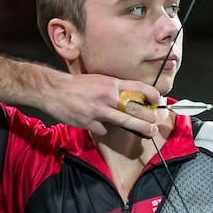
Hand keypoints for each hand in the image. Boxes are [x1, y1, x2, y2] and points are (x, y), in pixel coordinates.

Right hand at [41, 75, 161, 137]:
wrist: (54, 90)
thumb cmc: (78, 85)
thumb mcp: (100, 80)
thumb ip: (115, 89)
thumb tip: (133, 98)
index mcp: (111, 83)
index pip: (138, 87)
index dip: (151, 94)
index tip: (158, 100)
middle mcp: (108, 96)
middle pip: (135, 108)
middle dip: (149, 116)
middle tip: (155, 122)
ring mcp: (99, 110)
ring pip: (125, 121)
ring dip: (140, 128)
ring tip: (149, 131)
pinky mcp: (90, 122)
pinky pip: (104, 129)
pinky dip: (104, 128)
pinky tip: (99, 124)